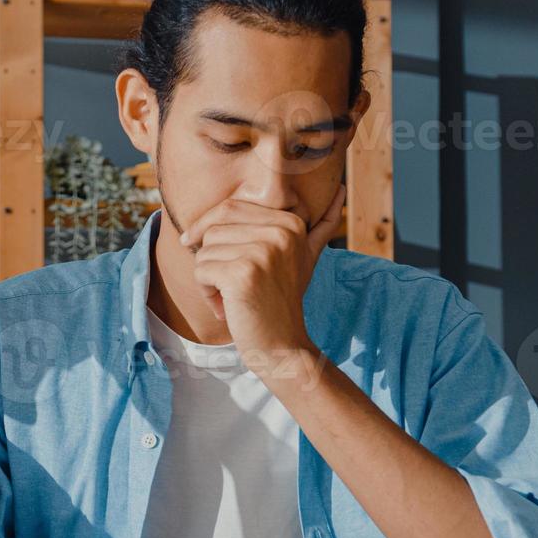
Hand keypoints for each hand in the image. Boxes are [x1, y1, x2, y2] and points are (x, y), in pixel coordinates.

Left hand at [179, 184, 345, 371]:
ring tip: (231, 296)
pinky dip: (206, 292)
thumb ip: (320, 226)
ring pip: (204, 251)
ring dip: (207, 278)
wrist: (283, 346)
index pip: (229, 207)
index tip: (196, 245)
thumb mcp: (305, 257)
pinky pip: (202, 271)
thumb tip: (341, 190)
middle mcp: (280, 233)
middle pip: (213, 228)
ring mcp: (263, 252)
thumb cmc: (283, 301)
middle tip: (224, 282)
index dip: (207, 228)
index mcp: (290, 223)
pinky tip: (225, 307)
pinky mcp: (243, 274)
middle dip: (208, 256)